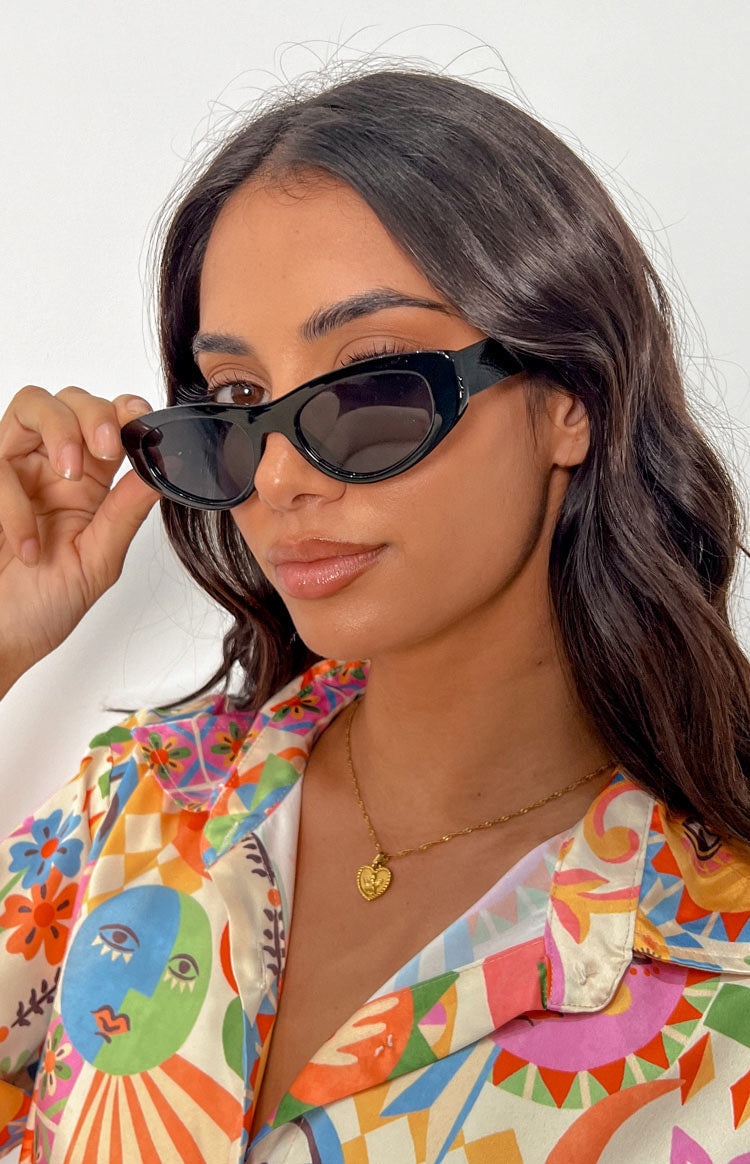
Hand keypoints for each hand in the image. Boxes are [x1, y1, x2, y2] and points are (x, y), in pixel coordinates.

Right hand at [0, 384, 161, 691]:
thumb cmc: (41, 608)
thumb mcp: (96, 561)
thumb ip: (124, 513)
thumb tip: (161, 469)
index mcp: (88, 484)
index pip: (109, 423)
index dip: (126, 411)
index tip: (141, 424)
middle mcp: (49, 468)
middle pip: (70, 399)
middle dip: (93, 412)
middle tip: (106, 448)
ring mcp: (11, 471)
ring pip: (30, 405)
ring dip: (59, 429)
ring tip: (68, 473)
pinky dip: (14, 503)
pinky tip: (28, 547)